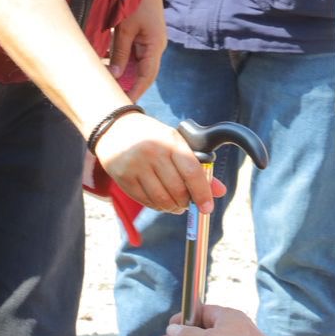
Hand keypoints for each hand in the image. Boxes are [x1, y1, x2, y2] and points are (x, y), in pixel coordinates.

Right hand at [92, 111, 218, 215]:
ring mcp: (136, 165)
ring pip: (161, 199)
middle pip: (177, 190)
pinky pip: (146, 201)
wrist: (115, 128)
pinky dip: (157, 206)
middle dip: (186, 202)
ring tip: (175, 204)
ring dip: (173, 207)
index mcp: (170, 141)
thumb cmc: (152, 137)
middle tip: (188, 203)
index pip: (192, 172)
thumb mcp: (176, 143)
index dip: (202, 193)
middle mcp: (153, 152)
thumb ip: (198, 167)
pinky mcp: (123, 178)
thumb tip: (219, 191)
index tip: (207, 207)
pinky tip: (160, 201)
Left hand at [109, 0, 165, 101]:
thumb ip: (119, 52)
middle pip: (142, 72)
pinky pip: (133, 53)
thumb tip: (114, 75)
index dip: (136, 90)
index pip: (147, 76)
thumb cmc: (135, 0)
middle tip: (110, 95)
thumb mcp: (124, 28)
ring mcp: (150, 41)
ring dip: (123, 72)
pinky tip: (108, 65)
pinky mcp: (143, 35)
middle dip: (127, 84)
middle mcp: (155, 46)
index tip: (125, 103)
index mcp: (155, 46)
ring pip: (136, 63)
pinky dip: (122, 60)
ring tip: (107, 82)